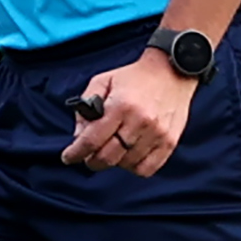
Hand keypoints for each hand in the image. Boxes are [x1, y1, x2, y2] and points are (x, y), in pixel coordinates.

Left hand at [62, 51, 195, 174]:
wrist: (171, 71)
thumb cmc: (134, 77)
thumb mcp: (103, 81)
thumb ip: (86, 107)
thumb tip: (78, 136)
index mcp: (120, 106)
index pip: (91, 140)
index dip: (76, 153)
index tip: (68, 157)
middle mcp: (139, 121)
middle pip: (107, 157)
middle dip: (92, 161)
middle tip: (89, 156)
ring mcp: (156, 134)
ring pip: (125, 164)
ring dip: (114, 162)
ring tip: (113, 149)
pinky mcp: (169, 142)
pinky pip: (146, 169)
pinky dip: (133, 167)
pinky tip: (129, 156)